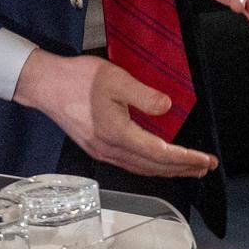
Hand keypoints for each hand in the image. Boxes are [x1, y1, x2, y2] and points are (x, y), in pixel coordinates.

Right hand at [13, 50, 217, 177]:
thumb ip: (144, 96)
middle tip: (205, 168)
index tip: (205, 160)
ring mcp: (102, 152)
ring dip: (168, 170)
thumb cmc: (77, 79)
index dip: (185, 159)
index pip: (160, 154)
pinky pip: (130, 164)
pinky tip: (158, 163)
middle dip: (182, 168)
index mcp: (117, 134)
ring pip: (142, 168)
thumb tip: (167, 108)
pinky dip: (150, 167)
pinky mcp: (96, 148)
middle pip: (153, 167)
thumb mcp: (116, 79)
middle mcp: (110, 150)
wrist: (43, 85)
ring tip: (189, 169)